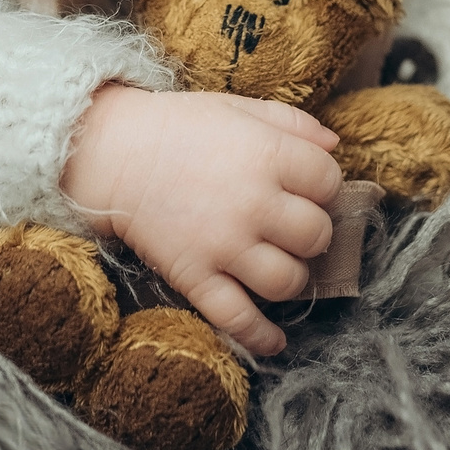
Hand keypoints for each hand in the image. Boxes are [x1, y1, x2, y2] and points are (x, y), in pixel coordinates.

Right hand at [60, 83, 342, 355]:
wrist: (114, 153)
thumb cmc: (181, 127)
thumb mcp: (239, 108)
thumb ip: (292, 123)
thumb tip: (334, 146)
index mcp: (267, 155)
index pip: (328, 181)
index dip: (322, 185)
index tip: (305, 187)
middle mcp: (253, 203)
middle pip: (316, 235)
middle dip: (310, 232)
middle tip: (291, 228)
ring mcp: (224, 245)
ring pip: (287, 281)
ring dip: (291, 277)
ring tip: (277, 265)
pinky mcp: (196, 276)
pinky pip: (237, 318)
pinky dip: (260, 337)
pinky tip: (275, 341)